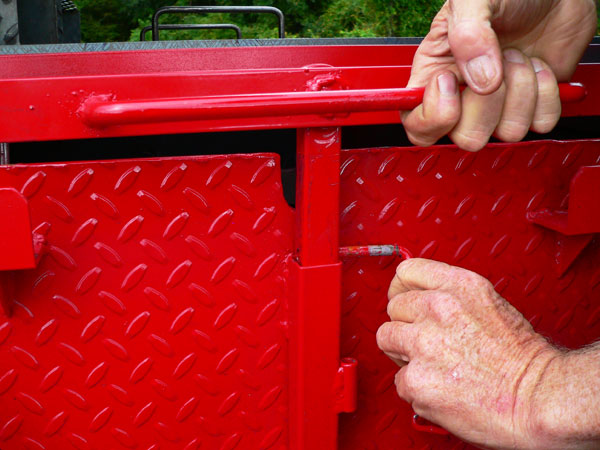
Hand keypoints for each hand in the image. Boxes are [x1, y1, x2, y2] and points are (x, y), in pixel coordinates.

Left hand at [376, 259, 560, 448]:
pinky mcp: (417, 379)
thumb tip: (419, 298)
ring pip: (387, 339)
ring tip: (431, 364)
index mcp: (458, 285)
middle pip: (393, 307)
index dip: (402, 288)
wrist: (540, 398)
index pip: (406, 271)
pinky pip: (399, 379)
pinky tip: (441, 387)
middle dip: (405, 324)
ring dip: (404, 353)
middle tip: (426, 341)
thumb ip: (451, 295)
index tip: (404, 299)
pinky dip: (416, 388)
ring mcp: (423, 344)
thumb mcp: (488, 302)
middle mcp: (437, 309)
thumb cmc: (522, 357)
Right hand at [402, 0, 596, 150]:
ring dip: (521, 90)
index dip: (435, 116)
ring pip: (507, 132)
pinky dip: (546, 93)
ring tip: (518, 56)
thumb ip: (467, 35)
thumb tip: (481, 82)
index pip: (418, 126)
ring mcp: (499, 106)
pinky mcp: (533, 107)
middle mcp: (464, 98)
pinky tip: (538, 66)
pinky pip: (540, 123)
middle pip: (467, 137)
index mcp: (435, 76)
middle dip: (488, 102)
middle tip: (497, 61)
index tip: (450, 81)